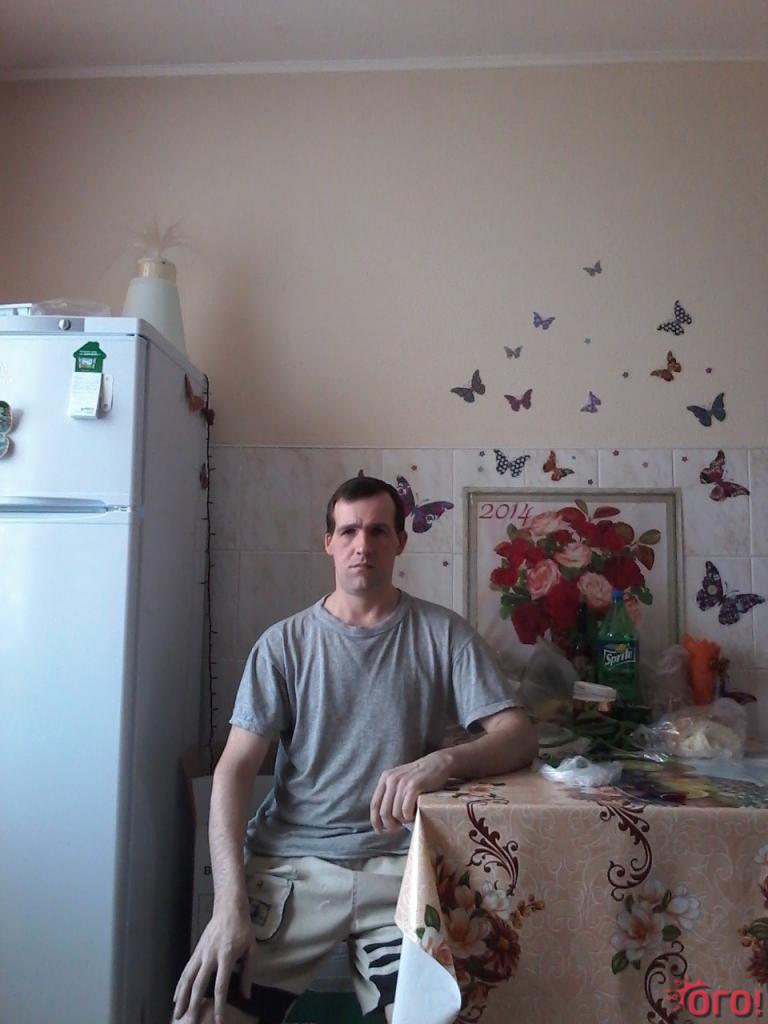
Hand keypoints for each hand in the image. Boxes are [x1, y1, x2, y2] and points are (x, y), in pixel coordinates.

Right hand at [172, 904, 256, 1023]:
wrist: (229, 908)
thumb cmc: (242, 928)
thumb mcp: (251, 948)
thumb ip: (248, 972)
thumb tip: (246, 995)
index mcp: (226, 956)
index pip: (221, 986)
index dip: (219, 1005)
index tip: (218, 1020)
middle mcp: (210, 956)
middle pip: (199, 985)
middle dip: (194, 1005)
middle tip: (191, 1023)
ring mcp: (200, 953)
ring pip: (188, 978)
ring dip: (182, 998)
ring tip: (177, 1014)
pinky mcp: (196, 951)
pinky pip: (186, 970)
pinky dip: (180, 985)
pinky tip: (175, 997)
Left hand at [370, 751, 450, 832]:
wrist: (438, 763)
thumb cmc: (420, 776)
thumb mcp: (400, 780)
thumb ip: (392, 793)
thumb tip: (385, 817)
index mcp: (385, 778)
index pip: (374, 804)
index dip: (375, 820)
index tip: (379, 830)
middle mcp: (391, 779)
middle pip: (383, 811)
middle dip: (390, 825)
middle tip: (398, 828)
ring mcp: (402, 783)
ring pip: (395, 813)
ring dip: (402, 821)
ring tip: (409, 818)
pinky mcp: (414, 786)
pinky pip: (405, 809)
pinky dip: (409, 816)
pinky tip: (414, 814)